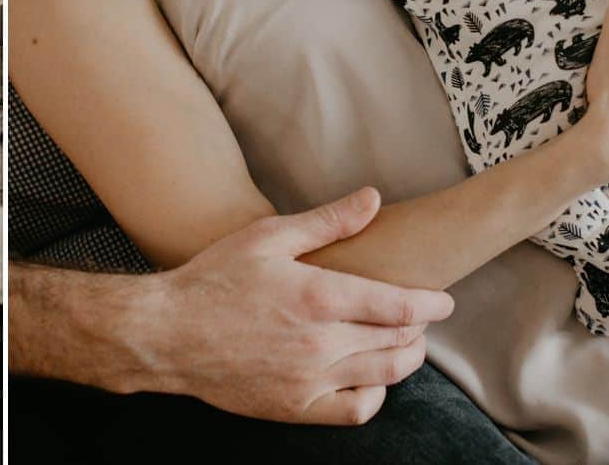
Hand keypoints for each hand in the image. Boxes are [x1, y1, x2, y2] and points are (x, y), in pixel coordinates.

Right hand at [140, 188, 453, 423]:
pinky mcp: (295, 407)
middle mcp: (321, 343)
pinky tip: (368, 376)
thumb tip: (373, 199)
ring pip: (385, 375)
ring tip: (403, 343)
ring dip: (406, 358)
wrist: (166, 334)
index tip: (442, 300)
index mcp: (318, 296)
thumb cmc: (213, 279)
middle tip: (417, 316)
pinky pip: (356, 410)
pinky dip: (375, 394)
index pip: (401, 305)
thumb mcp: (267, 238)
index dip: (431, 304)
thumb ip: (326, 222)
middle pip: (400, 341)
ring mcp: (309, 379)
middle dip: (419, 328)